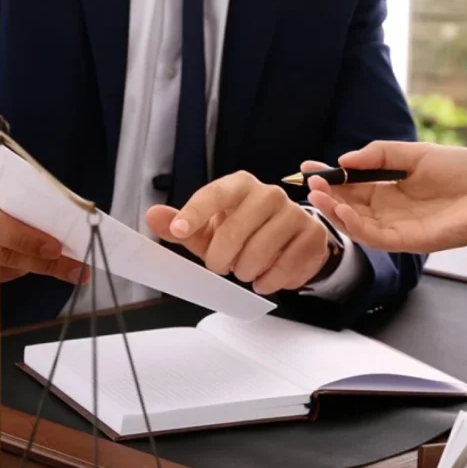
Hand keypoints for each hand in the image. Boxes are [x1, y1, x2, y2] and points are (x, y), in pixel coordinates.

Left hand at [145, 171, 330, 294]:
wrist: (288, 238)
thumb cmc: (242, 231)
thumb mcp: (208, 229)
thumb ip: (180, 225)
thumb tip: (154, 216)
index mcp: (239, 185)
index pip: (215, 194)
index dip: (195, 213)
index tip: (179, 230)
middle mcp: (269, 193)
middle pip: (235, 230)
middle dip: (221, 258)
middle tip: (221, 266)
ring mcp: (294, 213)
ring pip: (260, 253)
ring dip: (246, 272)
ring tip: (245, 270)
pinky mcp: (312, 235)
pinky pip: (285, 267)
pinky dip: (269, 281)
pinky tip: (265, 278)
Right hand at [304, 141, 466, 252]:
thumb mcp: (418, 154)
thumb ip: (382, 153)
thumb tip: (345, 159)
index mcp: (393, 190)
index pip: (352, 186)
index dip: (330, 178)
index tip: (308, 167)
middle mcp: (392, 212)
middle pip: (349, 206)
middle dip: (327, 195)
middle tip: (310, 182)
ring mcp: (400, 228)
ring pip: (357, 224)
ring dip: (334, 211)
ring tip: (318, 195)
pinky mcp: (411, 241)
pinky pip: (375, 237)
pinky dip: (355, 225)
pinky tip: (342, 209)